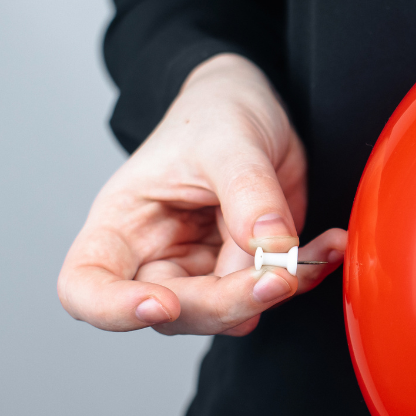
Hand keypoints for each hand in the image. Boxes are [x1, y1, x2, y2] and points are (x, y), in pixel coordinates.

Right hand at [57, 53, 344, 335]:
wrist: (252, 104)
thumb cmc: (214, 113)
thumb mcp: (229, 139)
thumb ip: (247, 192)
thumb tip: (270, 247)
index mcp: (120, 222)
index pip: (86, 286)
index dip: (115, 310)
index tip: (163, 303)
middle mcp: (153, 255)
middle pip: (173, 312)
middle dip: (229, 301)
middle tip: (279, 277)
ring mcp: (201, 267)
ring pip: (229, 311)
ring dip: (278, 289)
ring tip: (317, 247)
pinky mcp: (244, 268)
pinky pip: (273, 290)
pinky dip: (306, 274)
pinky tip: (328, 246)